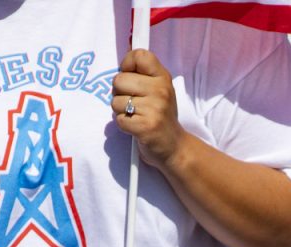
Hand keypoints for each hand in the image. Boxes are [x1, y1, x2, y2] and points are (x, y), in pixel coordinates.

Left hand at [112, 49, 184, 169]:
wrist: (174, 147)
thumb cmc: (160, 115)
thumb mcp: (157, 88)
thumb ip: (141, 73)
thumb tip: (123, 57)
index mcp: (162, 76)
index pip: (139, 56)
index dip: (127, 65)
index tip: (131, 77)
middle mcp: (160, 90)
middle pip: (119, 80)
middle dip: (119, 93)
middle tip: (133, 103)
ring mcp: (154, 109)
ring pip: (116, 101)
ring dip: (121, 111)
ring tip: (136, 116)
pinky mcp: (145, 127)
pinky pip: (119, 120)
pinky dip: (124, 125)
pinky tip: (136, 127)